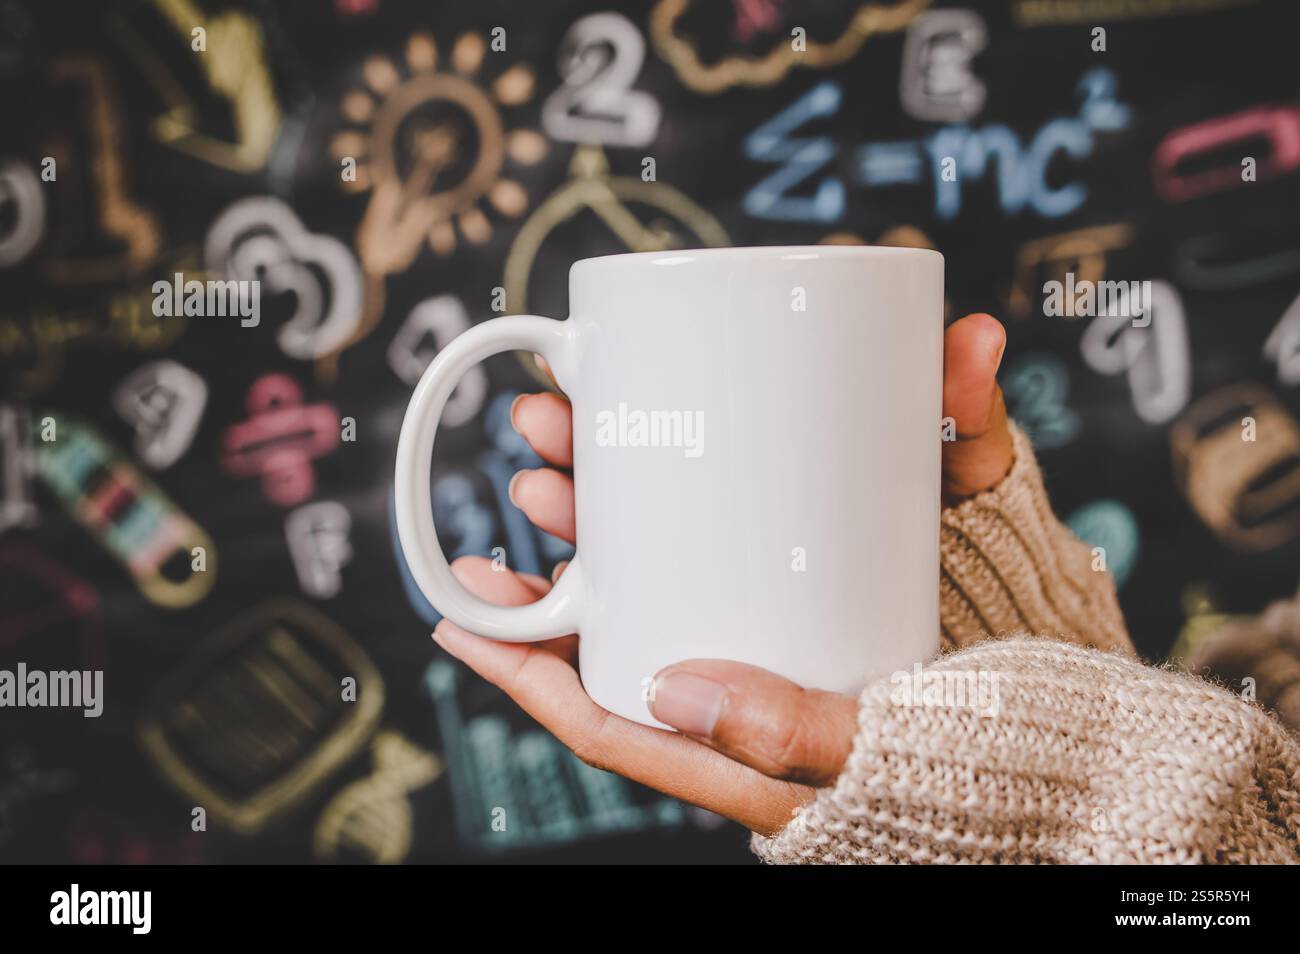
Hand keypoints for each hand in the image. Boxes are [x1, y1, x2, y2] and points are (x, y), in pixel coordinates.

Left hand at [433, 312, 1012, 833]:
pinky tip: (704, 433)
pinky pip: (772, 526)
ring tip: (578, 431)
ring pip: (689, 560)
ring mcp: (802, 626)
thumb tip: (674, 691)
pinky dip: (744, 471)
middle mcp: (760, 686)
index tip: (459, 610)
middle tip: (537, 458)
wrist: (1104, 744)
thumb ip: (790, 734)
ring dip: (628, 492)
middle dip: (573, 537)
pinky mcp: (852, 578)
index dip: (524, 666)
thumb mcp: (897, 754)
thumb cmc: (1005, 761)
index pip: (609, 717)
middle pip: (639, 613)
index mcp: (748, 751)